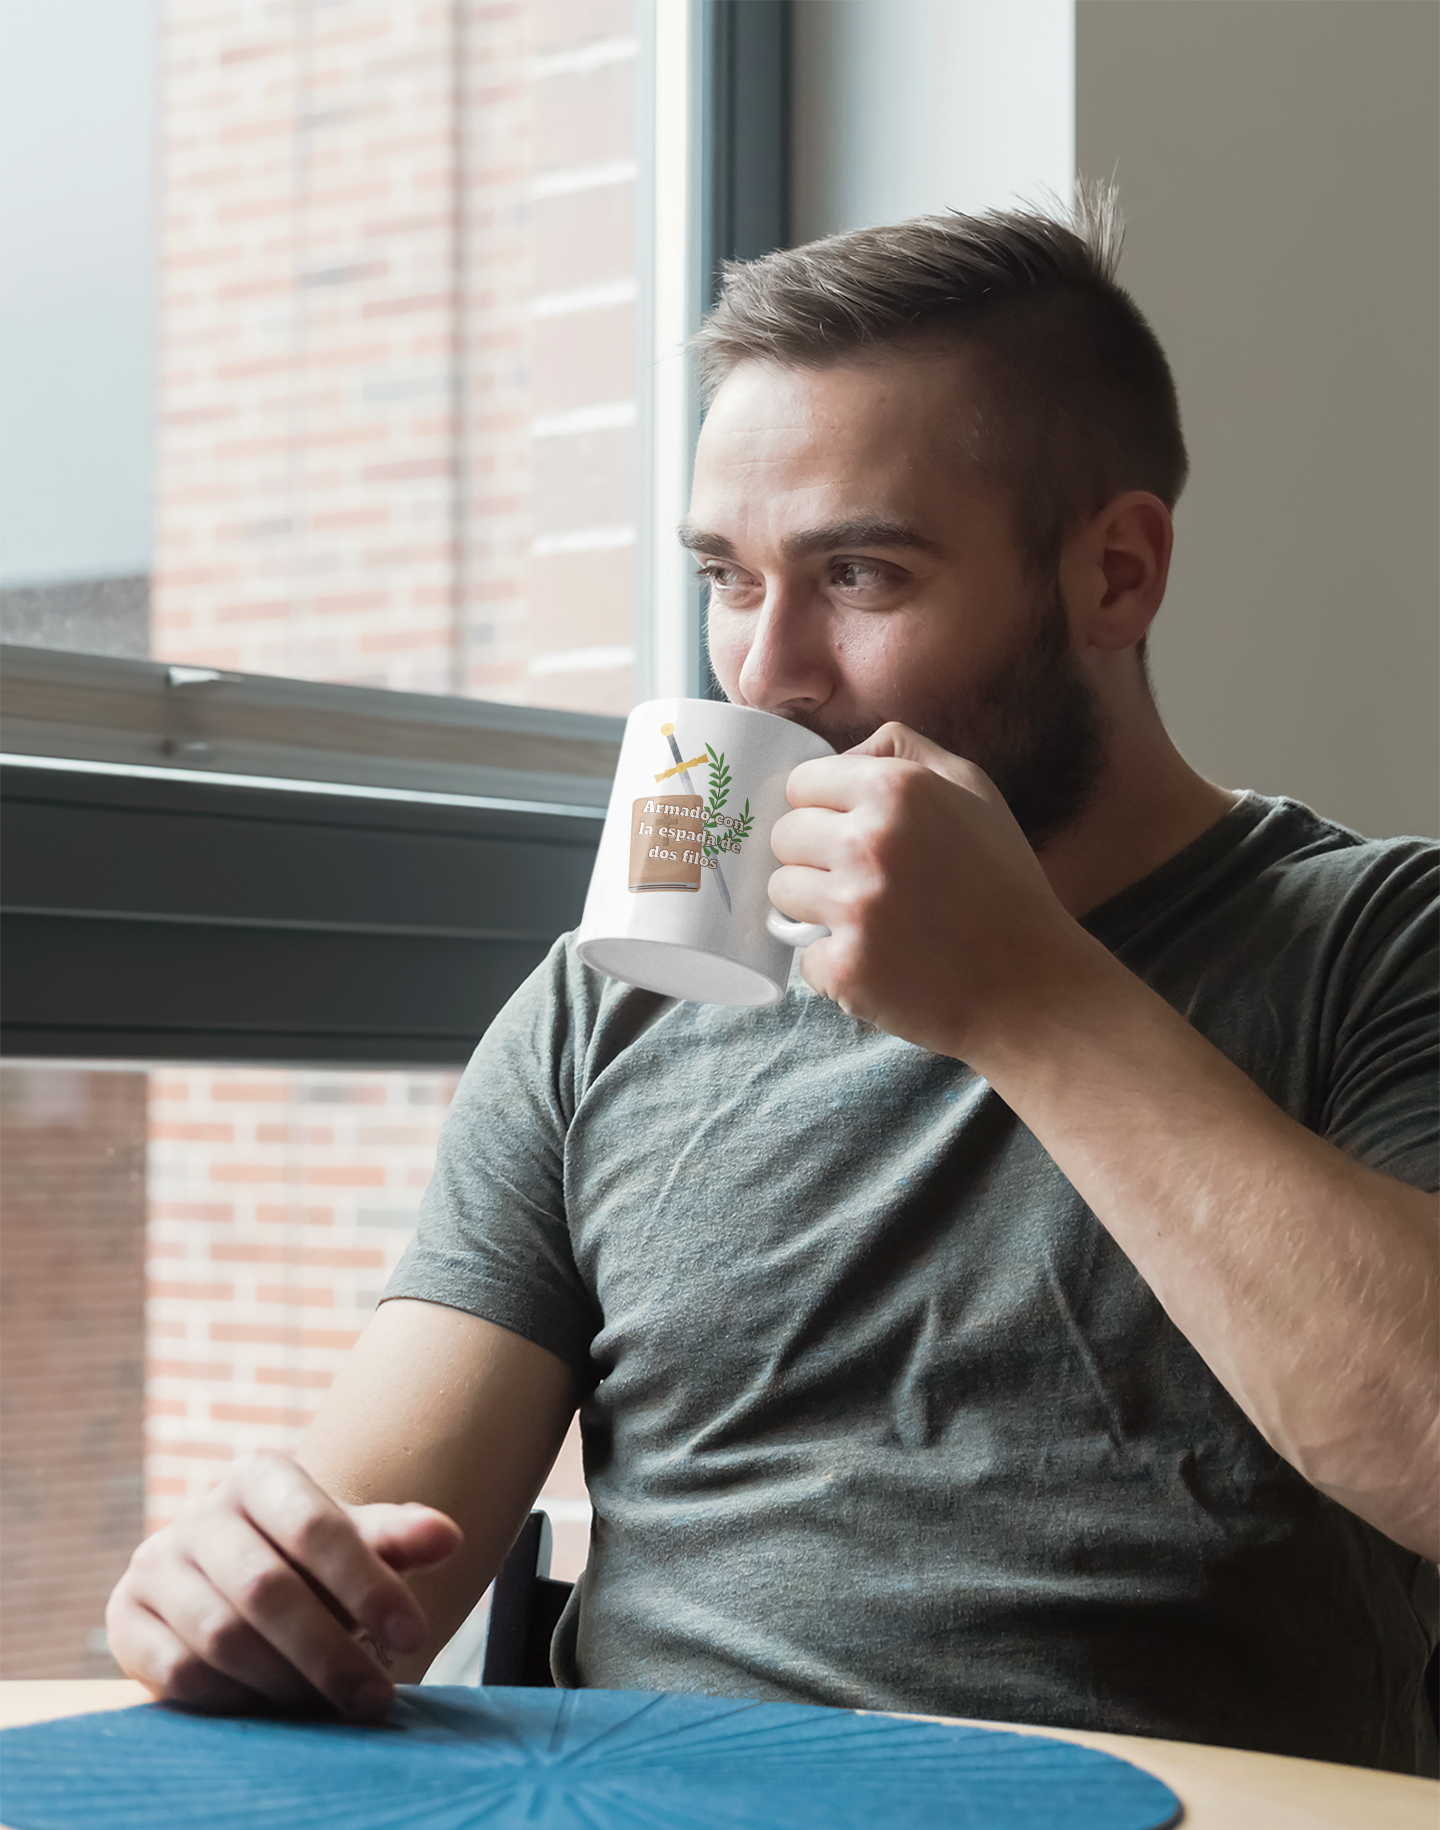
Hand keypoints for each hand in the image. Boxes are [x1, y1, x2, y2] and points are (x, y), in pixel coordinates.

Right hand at [105, 1451, 460, 1719]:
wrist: (236, 1578)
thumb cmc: (311, 1559)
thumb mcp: (357, 1540)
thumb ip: (399, 1538)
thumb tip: (449, 1537)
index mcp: (261, 1476)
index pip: (316, 1526)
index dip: (367, 1583)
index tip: (414, 1635)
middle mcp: (201, 1513)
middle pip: (267, 1588)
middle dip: (329, 1651)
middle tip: (375, 1697)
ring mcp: (157, 1562)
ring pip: (221, 1635)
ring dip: (284, 1682)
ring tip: (330, 1706)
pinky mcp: (127, 1617)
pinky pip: (177, 1673)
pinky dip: (232, 1699)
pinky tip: (273, 1707)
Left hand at [768, 722, 1088, 1057]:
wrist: (1034, 984)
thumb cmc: (1003, 884)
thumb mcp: (973, 790)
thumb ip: (904, 751)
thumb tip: (840, 754)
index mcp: (896, 789)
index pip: (799, 783)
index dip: (820, 809)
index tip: (847, 832)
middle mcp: (869, 841)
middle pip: (784, 837)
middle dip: (813, 857)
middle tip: (862, 880)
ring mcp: (854, 908)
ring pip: (781, 893)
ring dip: (814, 907)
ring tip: (870, 919)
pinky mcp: (846, 967)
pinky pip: (803, 954)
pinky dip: (833, 963)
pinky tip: (880, 962)